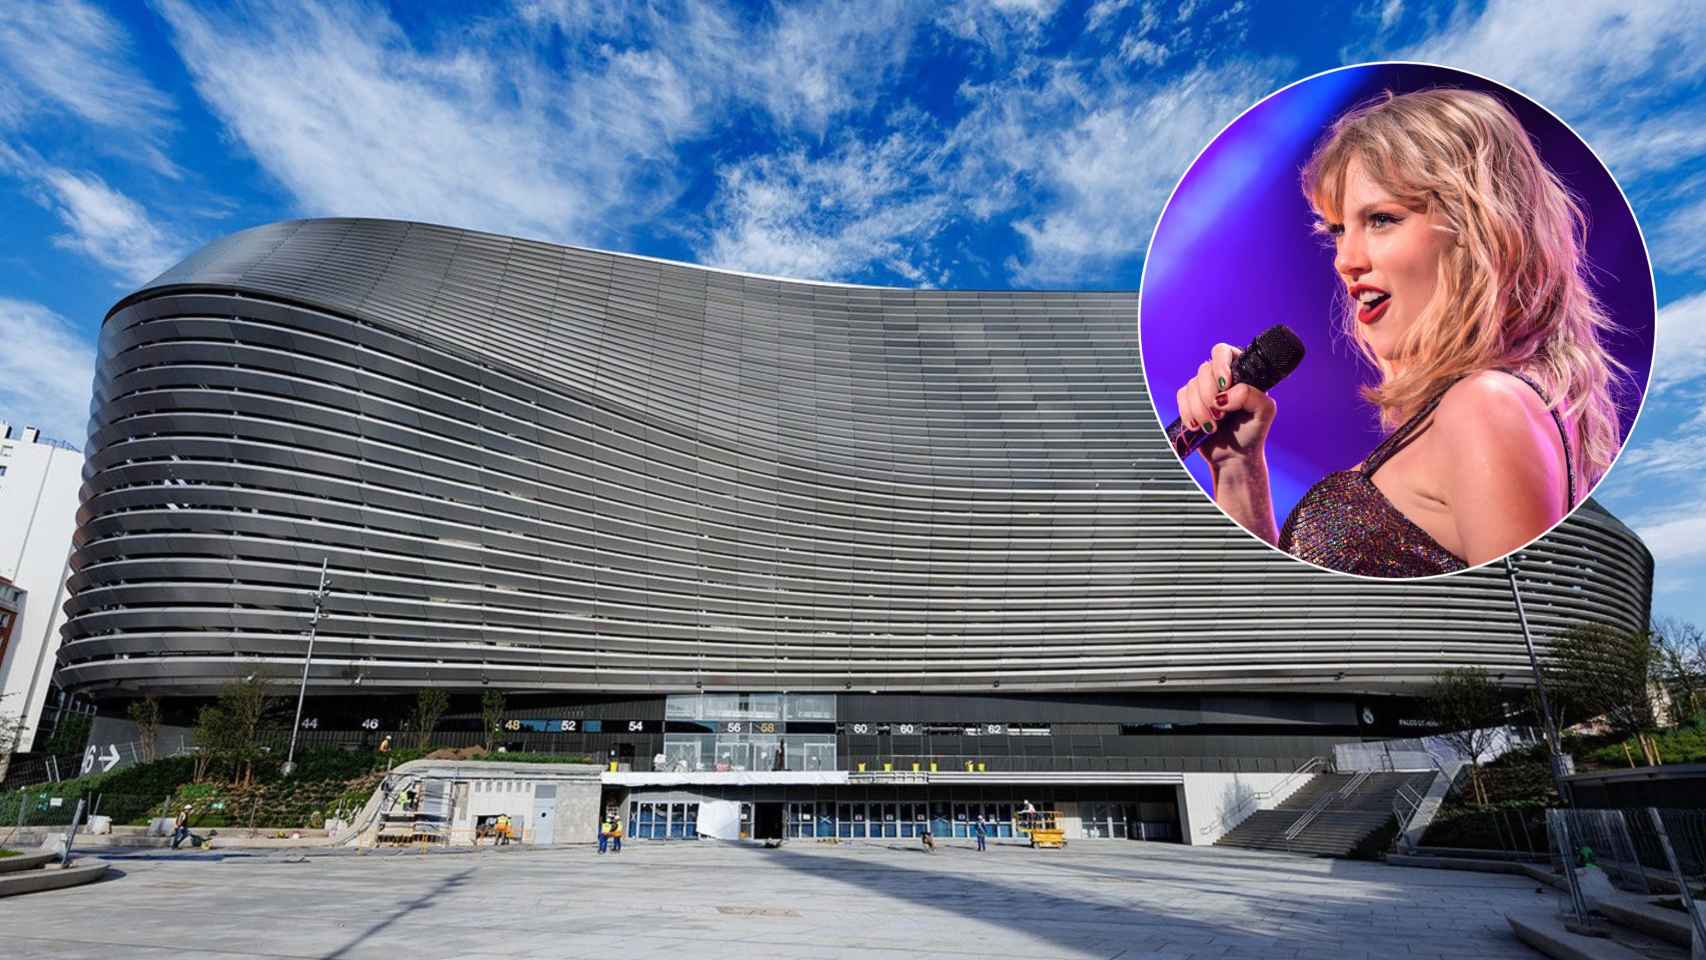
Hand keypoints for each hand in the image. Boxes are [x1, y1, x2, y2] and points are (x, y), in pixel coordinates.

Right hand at [1173, 342, 1278, 467]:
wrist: (1234, 457)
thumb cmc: (1252, 432)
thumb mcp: (1264, 411)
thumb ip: (1251, 395)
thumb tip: (1224, 395)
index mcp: (1240, 372)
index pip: (1223, 352)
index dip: (1220, 365)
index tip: (1224, 385)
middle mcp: (1220, 377)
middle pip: (1204, 369)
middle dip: (1209, 395)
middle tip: (1221, 415)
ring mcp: (1204, 389)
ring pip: (1191, 386)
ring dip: (1201, 410)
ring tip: (1213, 426)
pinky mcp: (1190, 402)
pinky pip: (1181, 397)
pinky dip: (1188, 413)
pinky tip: (1199, 426)